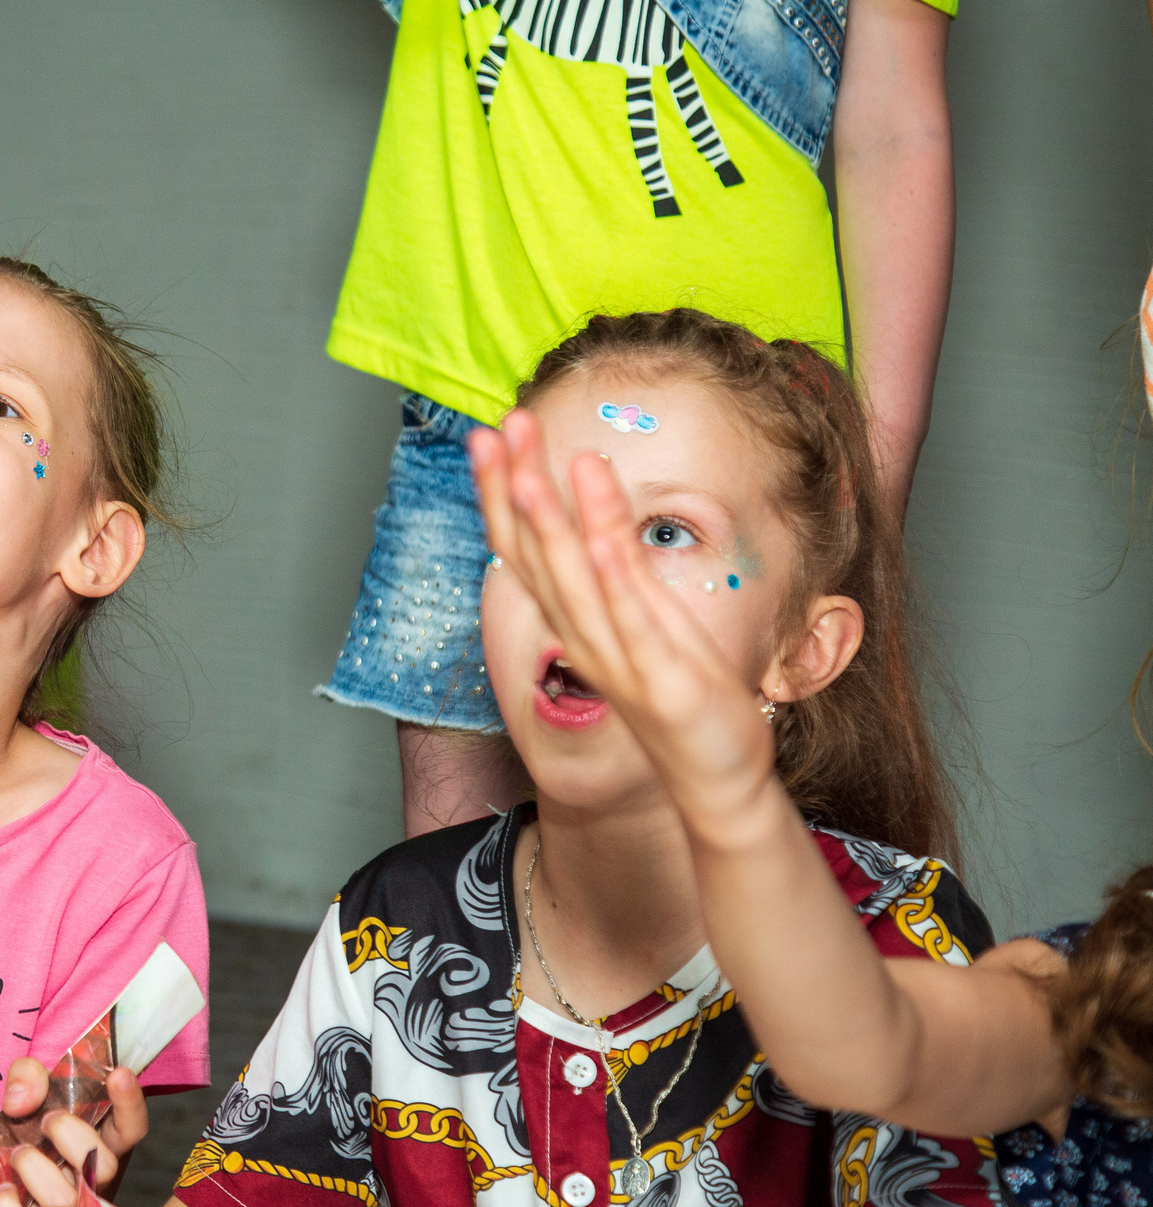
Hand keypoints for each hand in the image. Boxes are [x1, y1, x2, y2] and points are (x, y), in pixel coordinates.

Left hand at [2, 1056, 149, 1198]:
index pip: (130, 1128)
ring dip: (38, 1170)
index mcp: (99, 1145)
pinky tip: (3, 1189)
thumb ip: (28, 1079)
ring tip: (18, 1154)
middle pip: (107, 1167)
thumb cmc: (21, 1132)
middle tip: (46, 1121)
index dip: (130, 1103)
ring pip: (68, 1202)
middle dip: (75, 1136)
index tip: (118, 1074)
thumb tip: (18, 1102)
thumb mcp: (26, 1091)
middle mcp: (90, 1183)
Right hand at [466, 411, 777, 830]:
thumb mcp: (642, 622)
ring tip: (533, 467)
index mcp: (576, 622)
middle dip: (516, 487)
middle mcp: (583, 638)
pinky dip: (614, 577)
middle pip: (536, 555)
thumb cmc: (681, 696)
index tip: (492, 436)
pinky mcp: (661, 682)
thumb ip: (615, 575)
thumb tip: (597, 521)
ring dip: (551, 522)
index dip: (503, 492)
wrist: (715, 779)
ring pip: (573, 582)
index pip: (526, 548)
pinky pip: (633, 622)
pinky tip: (599, 536)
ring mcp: (618, 660)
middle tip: (501, 427)